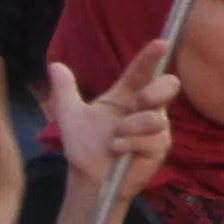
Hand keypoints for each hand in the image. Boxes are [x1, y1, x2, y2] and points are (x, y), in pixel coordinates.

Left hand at [50, 40, 175, 192]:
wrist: (88, 179)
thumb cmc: (83, 147)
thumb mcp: (70, 116)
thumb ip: (64, 90)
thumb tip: (54, 65)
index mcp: (126, 95)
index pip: (142, 70)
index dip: (152, 57)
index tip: (161, 44)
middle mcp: (146, 108)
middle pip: (169, 85)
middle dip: (157, 90)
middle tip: (138, 101)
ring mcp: (156, 128)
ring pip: (158, 117)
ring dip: (132, 127)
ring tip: (114, 141)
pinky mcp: (159, 148)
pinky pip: (154, 139)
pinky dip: (131, 144)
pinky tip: (119, 151)